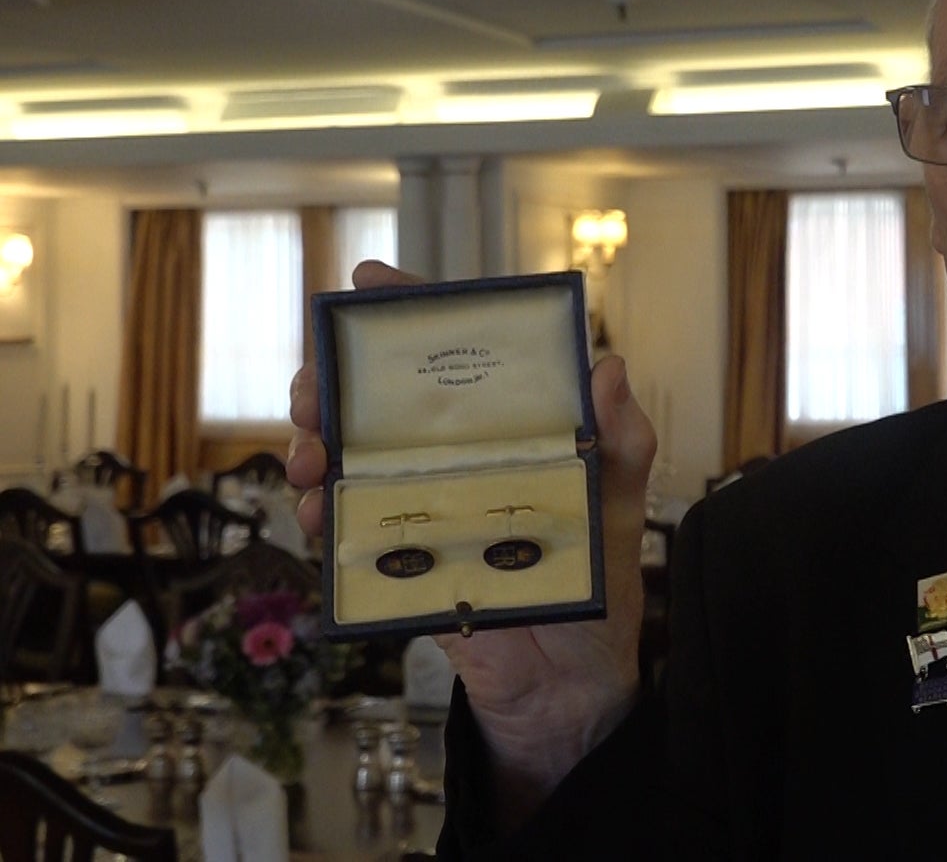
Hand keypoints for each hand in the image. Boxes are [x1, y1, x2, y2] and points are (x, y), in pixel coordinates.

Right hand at [287, 260, 653, 826]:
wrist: (572, 679)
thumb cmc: (601, 574)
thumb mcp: (622, 500)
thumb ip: (623, 437)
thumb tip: (611, 367)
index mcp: (504, 425)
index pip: (453, 352)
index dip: (408, 309)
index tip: (368, 281)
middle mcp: (452, 455)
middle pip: (375, 398)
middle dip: (329, 381)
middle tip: (315, 392)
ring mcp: (416, 503)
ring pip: (343, 455)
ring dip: (310, 444)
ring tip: (309, 457)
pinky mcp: (396, 559)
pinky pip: (342, 528)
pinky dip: (318, 515)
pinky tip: (315, 513)